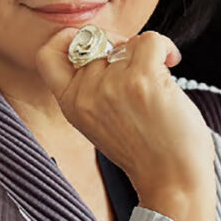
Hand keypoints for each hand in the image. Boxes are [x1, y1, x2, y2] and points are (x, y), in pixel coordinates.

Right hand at [35, 27, 217, 220]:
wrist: (173, 182)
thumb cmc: (146, 151)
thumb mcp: (100, 121)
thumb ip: (92, 88)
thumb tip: (108, 43)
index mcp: (70, 104)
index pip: (47, 53)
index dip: (69, 38)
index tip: (97, 46)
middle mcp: (85, 94)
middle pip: (97, 42)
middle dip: (120, 46)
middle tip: (138, 64)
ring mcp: (111, 86)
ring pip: (128, 42)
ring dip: (147, 55)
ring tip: (158, 83)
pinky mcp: (140, 80)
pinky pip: (150, 39)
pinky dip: (165, 47)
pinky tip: (172, 62)